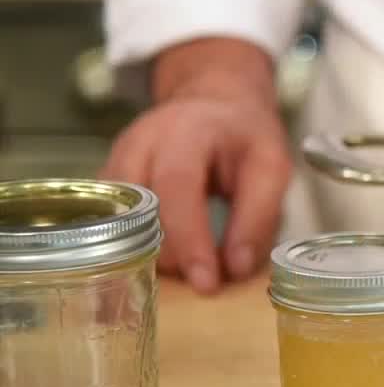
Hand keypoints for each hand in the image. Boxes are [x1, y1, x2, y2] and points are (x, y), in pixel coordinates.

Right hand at [99, 37, 292, 293]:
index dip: (190, 238)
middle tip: (204, 282)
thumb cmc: (245, 136)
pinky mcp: (108, 179)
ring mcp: (118, 158)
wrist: (213, 104)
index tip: (207, 282)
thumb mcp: (272, 166)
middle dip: (172, 255)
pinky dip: (134, 247)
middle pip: (141, 207)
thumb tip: (235, 269)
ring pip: (119, 219)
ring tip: (189, 269)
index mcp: (188, 130)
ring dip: (152, 254)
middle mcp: (142, 141)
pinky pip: (110, 221)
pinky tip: (164, 259)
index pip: (178, 185)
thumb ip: (258, 215)